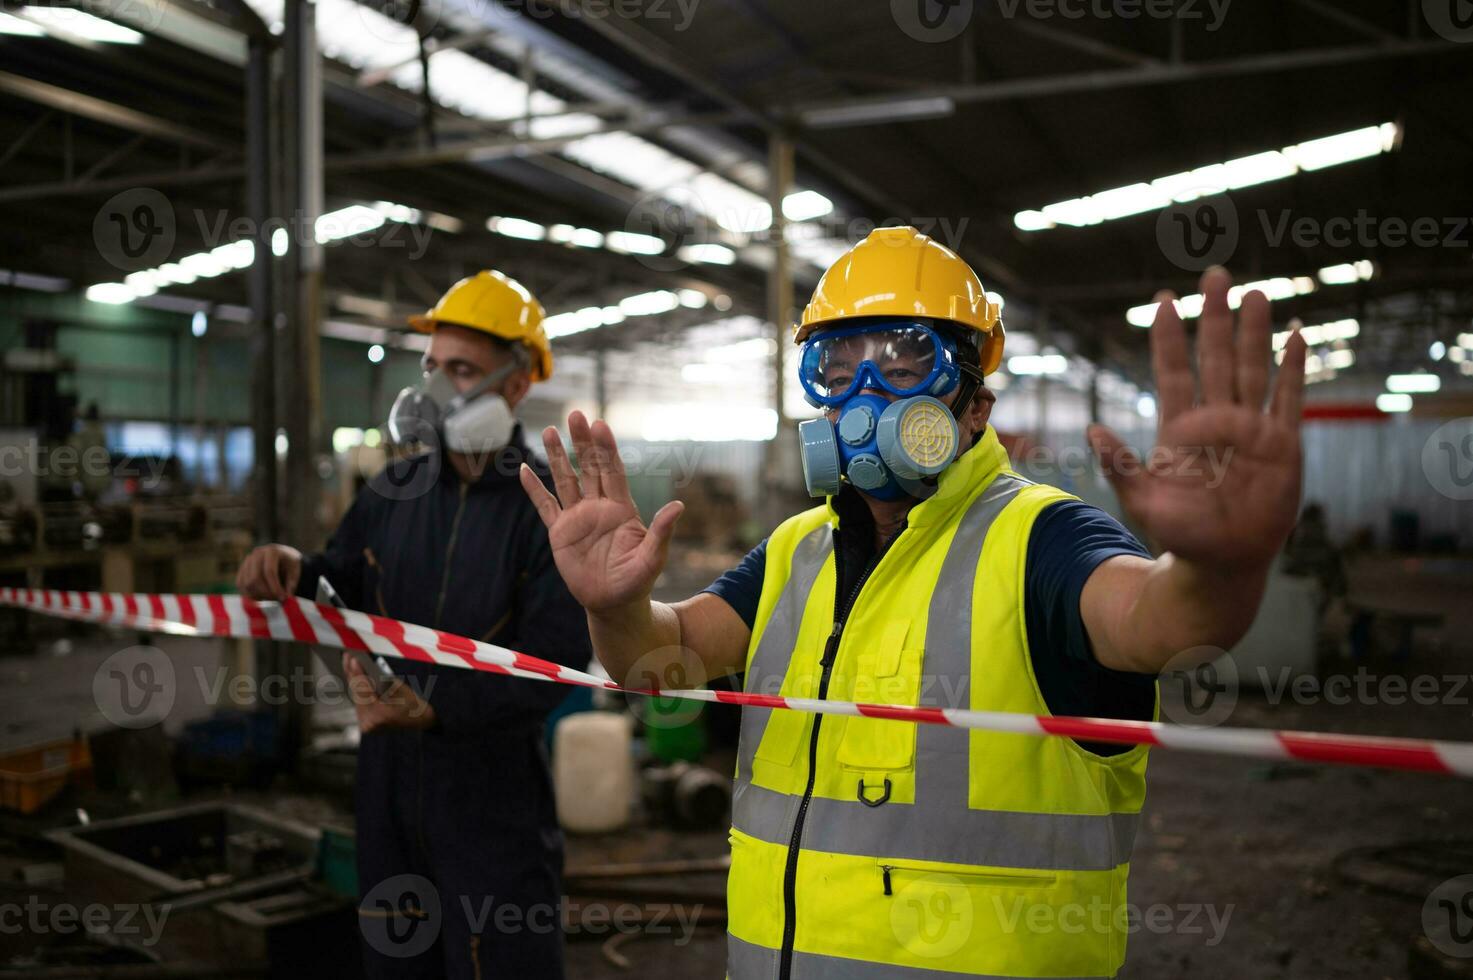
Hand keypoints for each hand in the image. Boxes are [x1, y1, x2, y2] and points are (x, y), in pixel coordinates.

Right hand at [236, 544, 302, 600]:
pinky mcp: (242, 570)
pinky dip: (249, 594)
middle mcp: (256, 554)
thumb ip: (292, 584)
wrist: (282, 560)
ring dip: (259, 595)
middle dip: (266, 593)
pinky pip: (240, 585)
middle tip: (277, 600)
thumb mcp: (296, 572)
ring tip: (272, 597)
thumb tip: (286, 597)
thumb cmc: (290, 565)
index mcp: (272, 551)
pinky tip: (262, 597)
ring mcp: (247, 561)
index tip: (283, 598)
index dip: (275, 587)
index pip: (269, 572)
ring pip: (247, 584)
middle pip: (255, 579)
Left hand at [344, 653, 434, 732]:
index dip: (357, 672)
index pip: (363, 689)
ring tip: (349, 664)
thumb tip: (365, 668)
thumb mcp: (400, 688)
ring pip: (355, 697)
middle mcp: (370, 723)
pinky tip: (354, 677)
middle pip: (356, 693)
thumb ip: (381, 680)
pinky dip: (357, 690)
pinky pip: (358, 703)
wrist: (420, 721)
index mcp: (380, 714)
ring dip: (353, 680)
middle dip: (352, 674)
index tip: (352, 659)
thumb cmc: (414, 705)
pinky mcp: (365, 724)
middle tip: (348, 657)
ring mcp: (366, 726)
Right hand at [518, 411, 683, 612]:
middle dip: (582, 442)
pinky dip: (534, 489)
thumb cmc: (637, 581)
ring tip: (550, 430)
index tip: (600, 425)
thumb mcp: (652, 558)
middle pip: (589, 467)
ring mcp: (577, 518)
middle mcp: (598, 507)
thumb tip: (678, 506)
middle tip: (575, 414)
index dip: (607, 449)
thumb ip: (661, 532)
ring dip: (558, 456)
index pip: (613, 471)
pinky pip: (545, 506)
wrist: (613, 603)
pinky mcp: (559, 533)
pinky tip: (524, 469)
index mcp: (621, 508)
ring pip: (565, 480)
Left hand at [1087, 266, 1306, 568]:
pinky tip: (1296, 337)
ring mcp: (1251, 429)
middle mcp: (1216, 419)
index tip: (1163, 299)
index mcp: (1180, 428)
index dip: (1169, 336)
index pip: (1174, 370)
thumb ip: (1120, 465)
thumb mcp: (1143, 500)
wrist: (1221, 562)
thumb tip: (1092, 431)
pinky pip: (1289, 399)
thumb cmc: (1179, 534)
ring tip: (1255, 293)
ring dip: (1255, 332)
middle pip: (1215, 357)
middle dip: (1214, 316)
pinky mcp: (1282, 445)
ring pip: (1252, 368)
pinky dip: (1294, 368)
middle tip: (1215, 274)